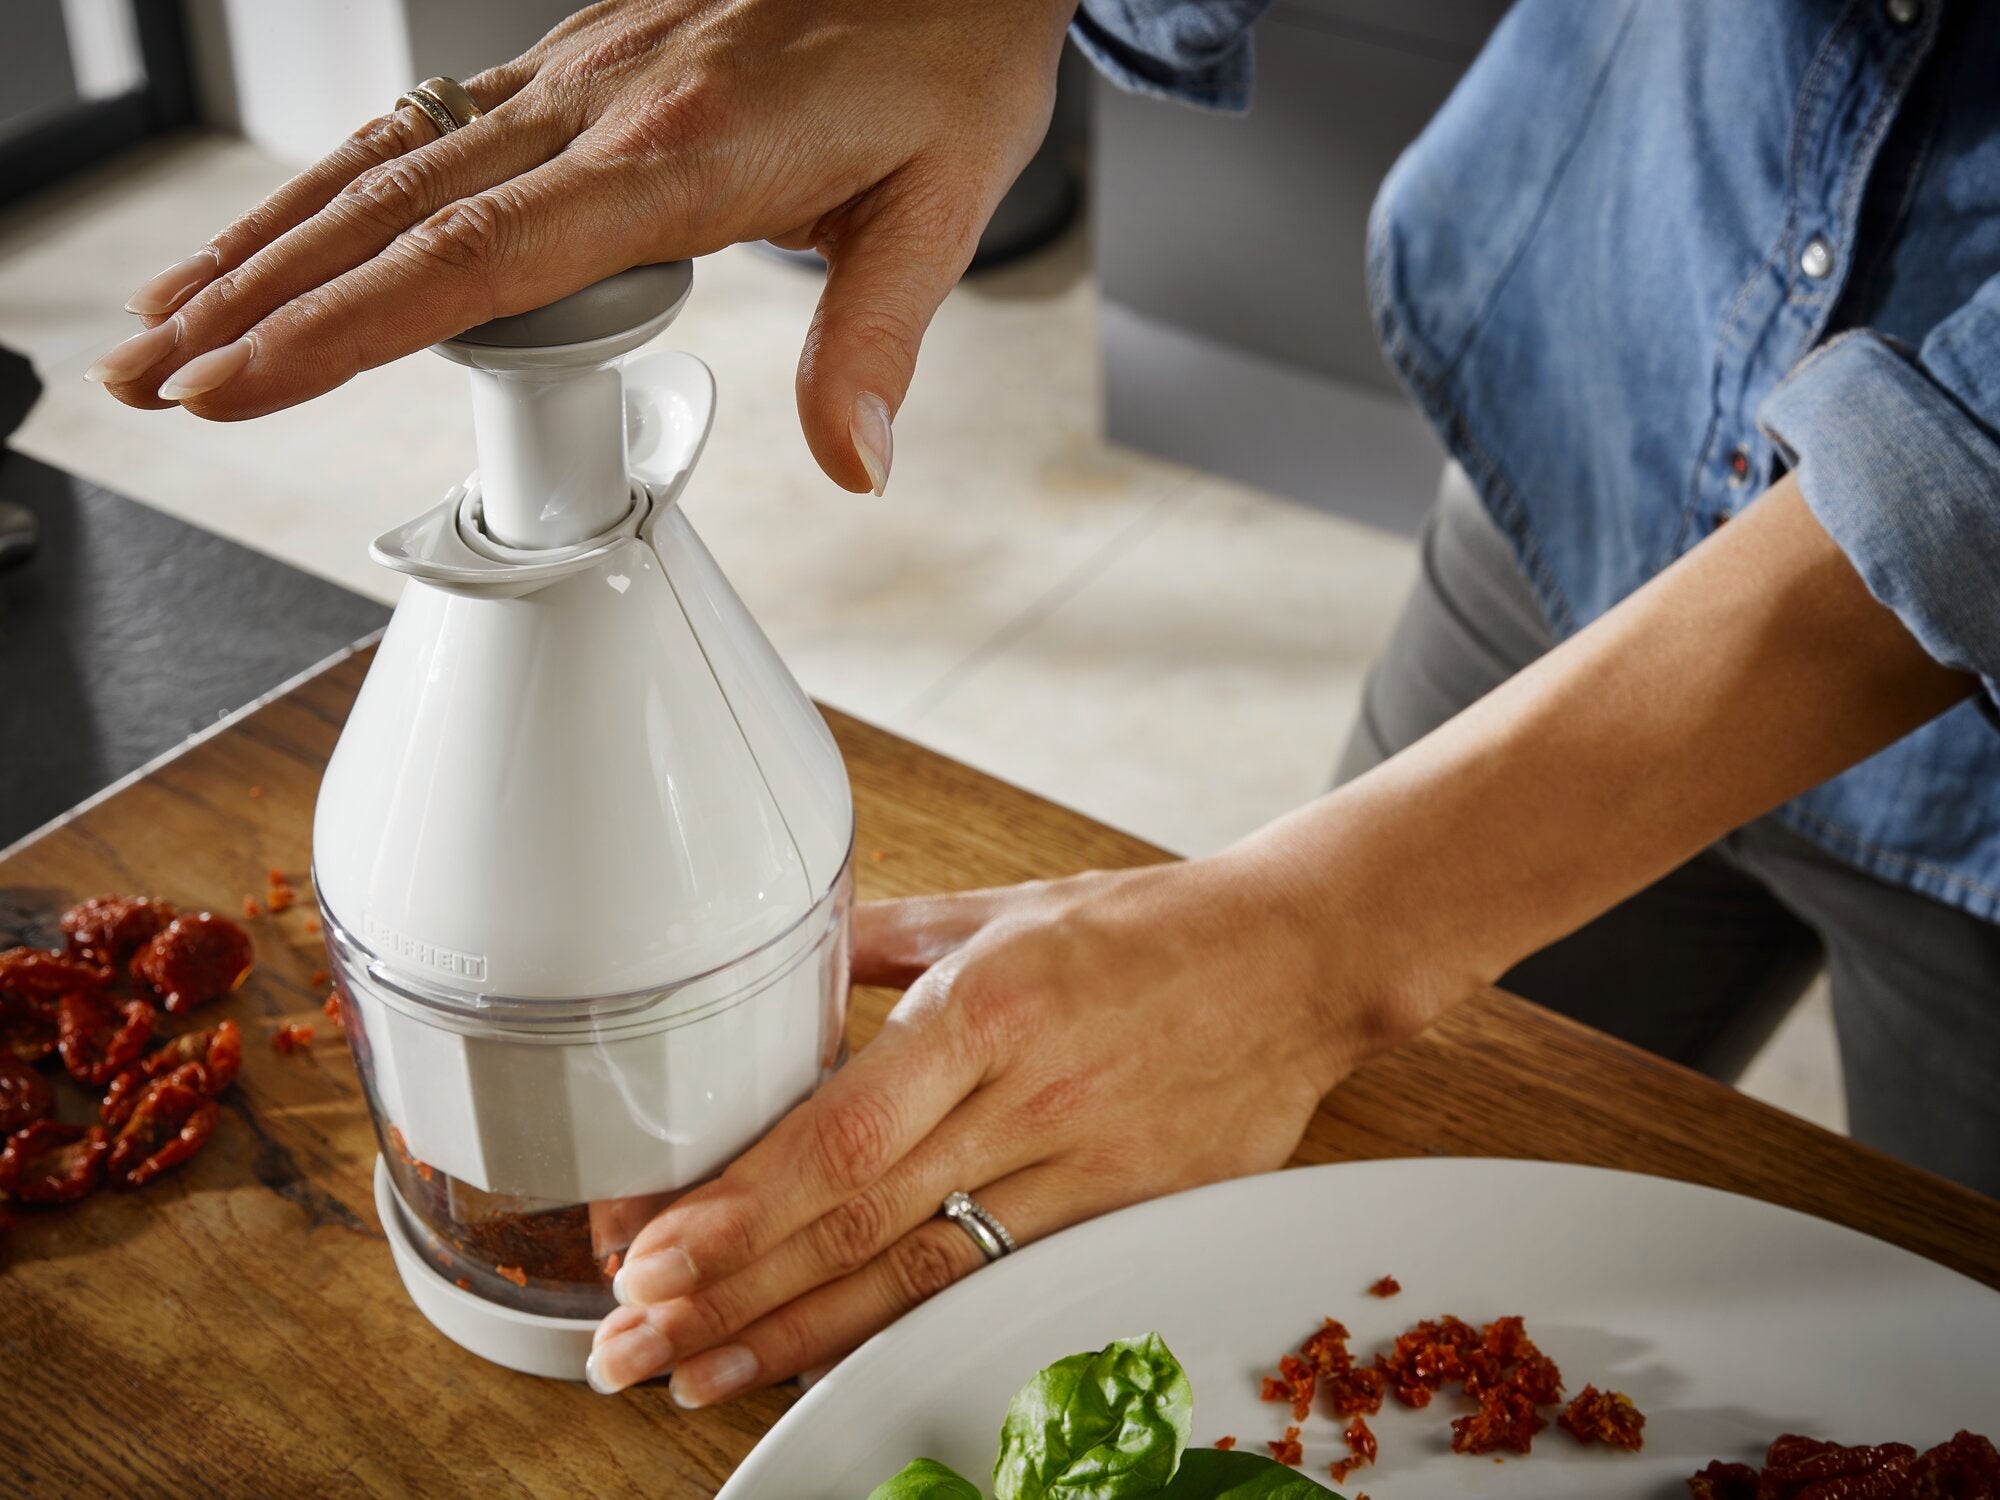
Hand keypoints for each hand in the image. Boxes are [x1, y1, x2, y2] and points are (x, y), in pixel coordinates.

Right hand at [86, 0, 1075, 491]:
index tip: (246, 384)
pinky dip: (336, 189)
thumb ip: (874, 341)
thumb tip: (851, 462)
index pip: (477, 257)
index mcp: (679, 154)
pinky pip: (426, 126)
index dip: (347, 330)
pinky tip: (289, 234)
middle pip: (390, 211)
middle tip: (153, 377)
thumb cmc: (945, 62)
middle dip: (256, 301)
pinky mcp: (577, 62)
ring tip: (173, 316)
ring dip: (267, 243)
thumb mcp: (937, 210)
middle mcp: (600, 104)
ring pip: (384, 160)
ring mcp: (575, 74)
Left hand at [585, 851, 1426, 1403]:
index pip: (844, 1128)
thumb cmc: (1154, 927)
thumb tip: (790, 953)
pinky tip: (825, 1354)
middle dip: (732, 1291)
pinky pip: (993, 1282)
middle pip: (859, 1219)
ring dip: (795, 1332)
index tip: (653, 1250)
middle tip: (628, 1342)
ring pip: (918, 1273)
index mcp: (990, 1006)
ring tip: (694, 1374)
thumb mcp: (1008, 905)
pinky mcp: (1120, 1215)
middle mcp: (1026, 1099)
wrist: (1301, 962)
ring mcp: (1078, 1169)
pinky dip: (902, 1324)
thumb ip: (885, 935)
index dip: (745, 1204)